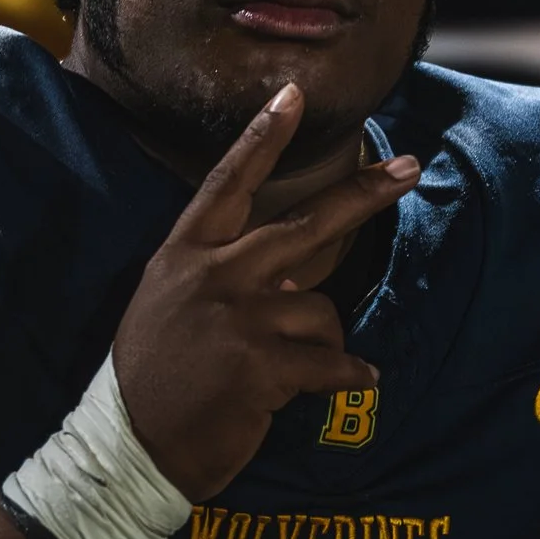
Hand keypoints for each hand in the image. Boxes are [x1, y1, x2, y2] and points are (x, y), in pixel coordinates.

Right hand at [111, 84, 417, 497]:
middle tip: (409, 167)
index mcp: (186, 254)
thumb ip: (222, 276)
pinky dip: (349, 374)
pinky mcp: (263, 366)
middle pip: (303, 224)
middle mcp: (215, 275)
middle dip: (363, 194)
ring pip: (323, 309)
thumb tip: (292, 272)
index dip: (262, 138)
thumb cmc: (150, 375)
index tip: (293, 94)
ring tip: (294, 367)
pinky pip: (332, 363)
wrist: (130, 444)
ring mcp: (241, 318)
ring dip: (324, 340)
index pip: (228, 183)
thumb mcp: (168, 303)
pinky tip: (358, 381)